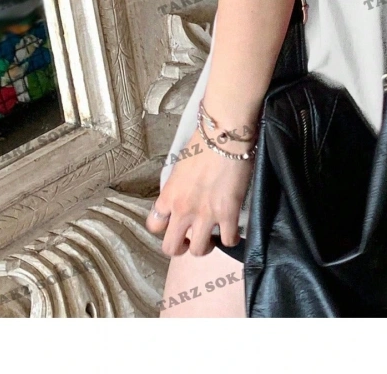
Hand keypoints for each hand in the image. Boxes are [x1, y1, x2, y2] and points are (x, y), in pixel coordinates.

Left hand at [146, 130, 253, 256]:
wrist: (224, 135)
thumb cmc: (203, 142)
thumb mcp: (180, 166)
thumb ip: (178, 186)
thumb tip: (184, 194)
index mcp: (169, 195)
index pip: (153, 225)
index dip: (162, 228)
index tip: (173, 224)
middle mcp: (183, 209)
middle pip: (171, 247)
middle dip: (180, 248)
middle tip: (190, 240)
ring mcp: (205, 214)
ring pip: (199, 250)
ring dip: (205, 247)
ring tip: (212, 237)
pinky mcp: (228, 214)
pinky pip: (228, 241)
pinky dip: (231, 240)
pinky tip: (232, 232)